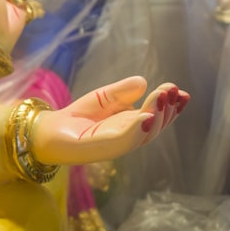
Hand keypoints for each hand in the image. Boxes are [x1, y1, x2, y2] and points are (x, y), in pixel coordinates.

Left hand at [32, 77, 187, 165]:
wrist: (48, 131)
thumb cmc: (78, 117)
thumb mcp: (103, 98)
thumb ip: (122, 91)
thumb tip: (143, 82)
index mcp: (131, 126)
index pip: (156, 117)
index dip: (170, 106)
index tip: (180, 92)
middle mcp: (127, 137)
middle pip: (154, 126)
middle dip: (166, 109)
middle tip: (173, 92)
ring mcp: (115, 144)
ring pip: (143, 134)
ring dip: (156, 116)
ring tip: (163, 98)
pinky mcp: (99, 148)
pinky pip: (123, 140)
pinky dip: (136, 129)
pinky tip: (144, 115)